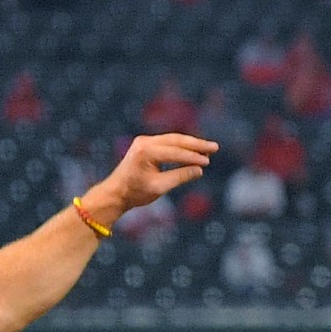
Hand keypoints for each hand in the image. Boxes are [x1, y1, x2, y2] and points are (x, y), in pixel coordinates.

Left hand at [81, 133, 217, 227]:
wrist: (115, 192)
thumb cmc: (135, 192)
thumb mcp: (159, 187)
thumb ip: (180, 177)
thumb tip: (199, 170)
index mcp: (145, 152)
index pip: (175, 152)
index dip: (193, 157)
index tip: (208, 162)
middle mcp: (145, 142)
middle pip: (176, 140)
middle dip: (196, 144)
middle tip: (215, 147)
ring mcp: (144, 141)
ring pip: (173, 139)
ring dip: (191, 144)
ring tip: (208, 148)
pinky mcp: (146, 144)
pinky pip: (168, 142)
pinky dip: (181, 146)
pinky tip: (194, 150)